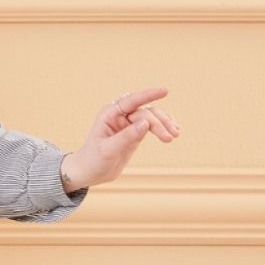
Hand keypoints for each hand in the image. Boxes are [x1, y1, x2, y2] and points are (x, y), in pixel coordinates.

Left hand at [63, 87, 177, 189]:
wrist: (90, 173)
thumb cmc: (93, 160)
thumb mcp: (108, 150)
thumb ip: (126, 136)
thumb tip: (146, 123)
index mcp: (109, 114)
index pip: (131, 101)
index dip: (148, 95)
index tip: (164, 91)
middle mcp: (119, 115)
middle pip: (145, 112)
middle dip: (159, 123)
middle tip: (170, 137)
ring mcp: (128, 123)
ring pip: (151, 117)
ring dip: (164, 124)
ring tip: (175, 135)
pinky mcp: (135, 133)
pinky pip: (152, 125)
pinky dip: (162, 127)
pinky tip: (172, 132)